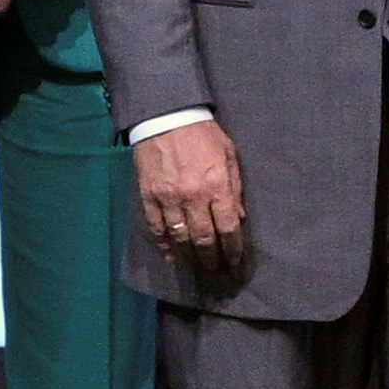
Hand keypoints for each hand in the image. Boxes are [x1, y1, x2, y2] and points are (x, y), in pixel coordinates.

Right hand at [135, 118, 247, 277]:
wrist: (166, 116)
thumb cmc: (203, 134)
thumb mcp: (229, 155)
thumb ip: (235, 187)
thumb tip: (239, 218)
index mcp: (217, 185)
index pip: (228, 228)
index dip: (232, 249)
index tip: (234, 262)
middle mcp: (193, 197)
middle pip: (204, 239)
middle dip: (212, 259)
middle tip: (216, 272)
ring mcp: (168, 199)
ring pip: (180, 238)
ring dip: (189, 257)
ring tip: (197, 268)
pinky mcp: (149, 197)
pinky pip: (156, 229)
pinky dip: (164, 246)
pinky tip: (171, 256)